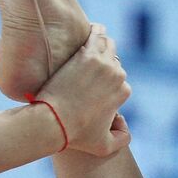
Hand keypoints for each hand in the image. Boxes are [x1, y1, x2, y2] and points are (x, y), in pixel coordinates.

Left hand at [35, 23, 131, 156]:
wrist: (53, 121)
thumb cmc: (76, 136)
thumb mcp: (104, 146)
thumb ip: (121, 138)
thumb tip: (124, 123)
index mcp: (123, 92)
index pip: (120, 80)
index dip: (107, 83)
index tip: (93, 84)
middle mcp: (118, 76)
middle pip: (115, 61)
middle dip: (104, 63)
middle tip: (87, 64)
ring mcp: (103, 63)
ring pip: (108, 44)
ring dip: (101, 44)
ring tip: (89, 46)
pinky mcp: (87, 54)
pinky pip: (96, 33)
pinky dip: (94, 30)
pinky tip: (86, 30)